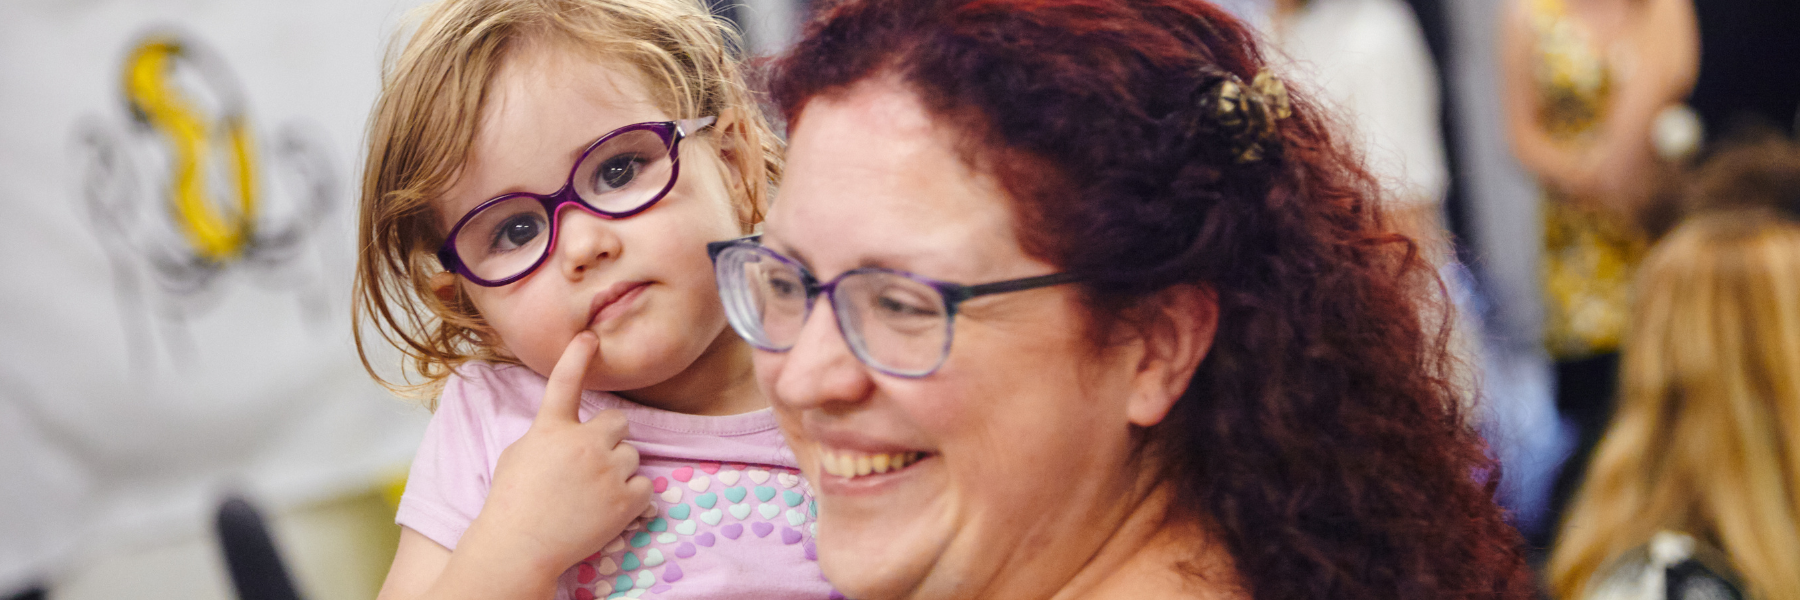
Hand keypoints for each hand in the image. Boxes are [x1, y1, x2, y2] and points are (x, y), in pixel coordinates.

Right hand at [461, 332, 653, 577]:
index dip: (578, 355)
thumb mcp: (519, 455)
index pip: (565, 381)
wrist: (519, 546)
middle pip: (619, 422)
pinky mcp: (626, 499)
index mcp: (551, 428)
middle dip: (610, 438)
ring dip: (619, 470)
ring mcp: (607, 469)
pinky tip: (609, 510)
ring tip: (594, 494)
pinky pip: (646, 486)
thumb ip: (548, 436)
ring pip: (632, 456)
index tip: (589, 336)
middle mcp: (583, 442)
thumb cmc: (511, 503)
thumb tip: (567, 435)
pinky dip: (633, 498)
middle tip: (593, 462)